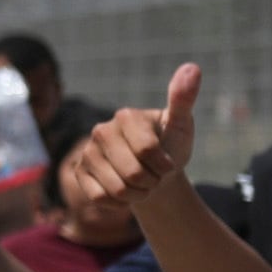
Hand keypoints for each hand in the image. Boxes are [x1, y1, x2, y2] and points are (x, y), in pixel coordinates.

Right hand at [67, 64, 201, 212]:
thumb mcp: (181, 124)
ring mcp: (87, 152)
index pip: (149, 151)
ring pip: (117, 190)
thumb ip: (183, 99)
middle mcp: (102, 131)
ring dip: (138, 195)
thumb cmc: (169, 144)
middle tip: (154, 174)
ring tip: (142, 182)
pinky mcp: (79, 172)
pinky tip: (125, 190)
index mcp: (127, 116)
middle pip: (133, 174)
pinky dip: (119, 203)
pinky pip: (100, 199)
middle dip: (152, 182)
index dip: (164, 165)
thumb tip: (193, 68)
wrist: (154, 170)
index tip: (168, 162)